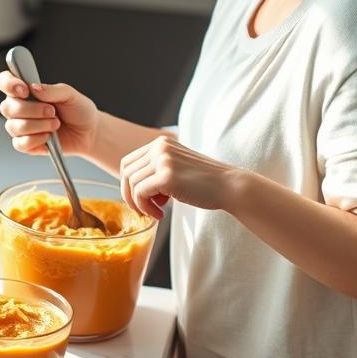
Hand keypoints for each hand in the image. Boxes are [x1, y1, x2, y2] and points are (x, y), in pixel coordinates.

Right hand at [0, 71, 98, 156]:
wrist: (88, 132)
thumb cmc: (78, 111)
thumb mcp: (70, 95)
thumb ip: (52, 89)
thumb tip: (35, 87)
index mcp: (26, 91)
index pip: (4, 81)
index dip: (8, 84)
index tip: (24, 90)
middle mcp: (20, 107)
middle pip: (7, 107)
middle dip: (31, 110)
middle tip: (52, 110)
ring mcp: (21, 126)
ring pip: (13, 127)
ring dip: (37, 125)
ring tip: (55, 124)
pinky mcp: (25, 144)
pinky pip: (19, 144)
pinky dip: (36, 140)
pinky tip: (48, 136)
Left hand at [120, 135, 241, 218]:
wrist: (230, 186)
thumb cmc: (203, 183)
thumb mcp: (176, 167)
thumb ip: (156, 170)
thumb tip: (131, 187)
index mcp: (161, 143)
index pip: (128, 162)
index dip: (129, 184)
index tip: (141, 200)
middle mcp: (159, 147)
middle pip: (126, 172)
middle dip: (130, 195)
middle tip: (144, 209)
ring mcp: (163, 159)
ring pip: (132, 184)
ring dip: (140, 204)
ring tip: (157, 212)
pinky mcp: (166, 176)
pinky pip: (140, 193)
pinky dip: (146, 208)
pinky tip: (161, 214)